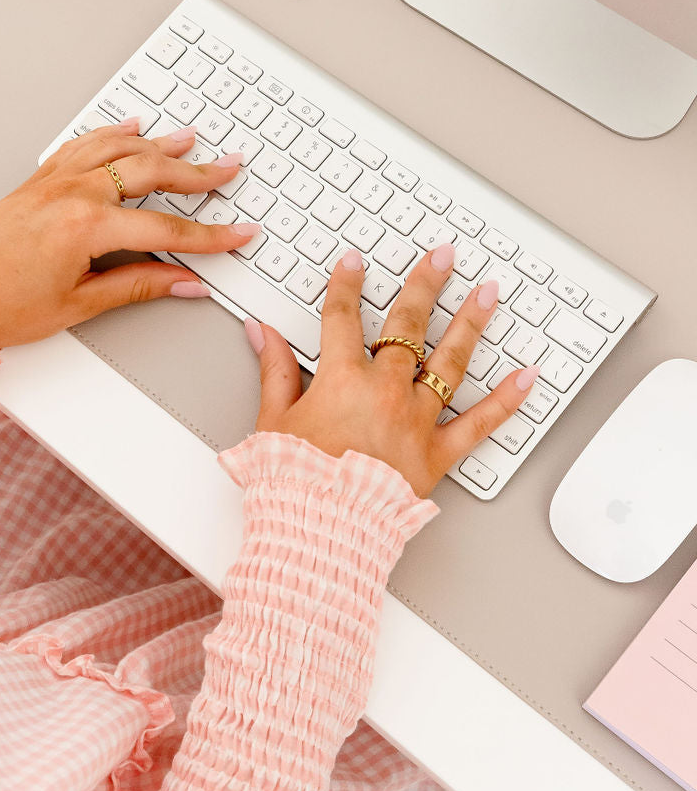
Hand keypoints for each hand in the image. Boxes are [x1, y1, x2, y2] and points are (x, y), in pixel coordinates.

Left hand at [0, 118, 260, 350]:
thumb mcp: (77, 306)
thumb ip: (136, 286)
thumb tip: (182, 283)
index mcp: (86, 226)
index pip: (167, 228)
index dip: (210, 235)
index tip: (239, 234)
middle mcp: (72, 193)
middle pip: (151, 174)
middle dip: (197, 174)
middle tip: (229, 172)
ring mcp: (53, 181)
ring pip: (119, 150)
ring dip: (159, 144)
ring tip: (191, 141)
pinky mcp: (37, 180)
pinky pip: (83, 145)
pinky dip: (112, 134)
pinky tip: (130, 129)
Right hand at [245, 244, 540, 498]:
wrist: (321, 534)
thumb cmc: (295, 484)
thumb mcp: (274, 421)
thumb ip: (274, 370)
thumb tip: (263, 332)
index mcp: (342, 380)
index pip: (343, 317)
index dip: (346, 284)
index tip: (354, 262)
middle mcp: (386, 392)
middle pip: (408, 325)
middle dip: (425, 284)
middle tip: (442, 256)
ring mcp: (417, 420)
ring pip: (450, 361)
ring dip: (472, 322)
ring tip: (488, 293)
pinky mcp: (438, 453)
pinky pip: (480, 423)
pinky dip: (507, 400)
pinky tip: (528, 376)